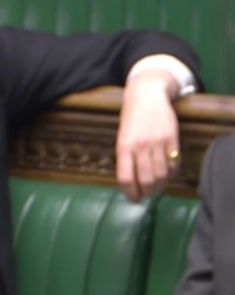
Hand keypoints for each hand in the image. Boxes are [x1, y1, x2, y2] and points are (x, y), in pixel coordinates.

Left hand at [115, 70, 181, 202]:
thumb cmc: (131, 119)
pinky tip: (166, 174)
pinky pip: (174, 163)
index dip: (130, 193)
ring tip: (156, 188)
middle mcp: (141, 146)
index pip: (126, 178)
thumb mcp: (121, 138)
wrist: (147, 95)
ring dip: (159, 186)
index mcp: (124, 147)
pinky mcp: (172, 138)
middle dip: (146, 193)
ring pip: (161, 174)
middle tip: (146, 196)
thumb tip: (130, 182)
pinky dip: (171, 173)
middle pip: (146, 180)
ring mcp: (158, 142)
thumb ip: (125, 158)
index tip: (133, 199)